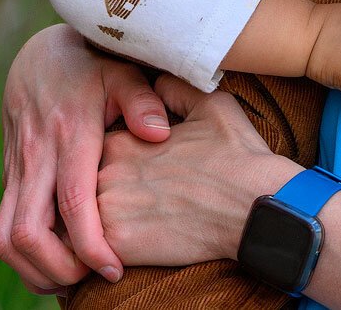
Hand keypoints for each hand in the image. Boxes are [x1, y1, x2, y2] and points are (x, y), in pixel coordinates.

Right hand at [0, 24, 172, 293]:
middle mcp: (35, 157)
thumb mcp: (123, 71)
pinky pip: (4, 227)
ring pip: (5, 238)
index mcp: (68, 135)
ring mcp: (17, 169)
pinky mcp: (10, 177)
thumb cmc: (95, 64)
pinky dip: (25, 254)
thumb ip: (142, 101)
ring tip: (73, 280)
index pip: (72, 203)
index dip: (90, 244)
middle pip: (26, 233)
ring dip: (33, 269)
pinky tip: (57, 262)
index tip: (115, 269)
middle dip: (57, 269)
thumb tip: (159, 133)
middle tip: (94, 279)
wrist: (41, 55)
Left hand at [97, 75, 296, 265]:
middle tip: (131, 208)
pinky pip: (92, 253)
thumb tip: (157, 85)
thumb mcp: (211, 104)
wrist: (257, 205)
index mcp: (122, 140)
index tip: (136, 177)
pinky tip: (129, 251)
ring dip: (96, 228)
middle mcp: (107, 172)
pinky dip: (101, 255)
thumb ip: (173, 90)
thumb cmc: (238, 155)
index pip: (93, 152)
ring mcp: (109, 210)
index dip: (114, 166)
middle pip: (84, 188)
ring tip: (127, 232)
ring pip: (82, 223)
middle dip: (100, 197)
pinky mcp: (118, 245)